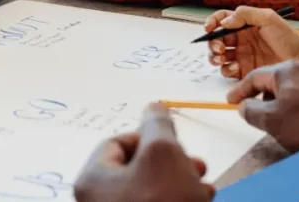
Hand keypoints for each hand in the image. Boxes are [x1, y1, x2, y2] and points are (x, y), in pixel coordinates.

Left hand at [74, 103, 213, 201]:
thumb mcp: (163, 153)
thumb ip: (158, 126)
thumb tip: (154, 106)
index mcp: (92, 180)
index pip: (117, 143)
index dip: (149, 136)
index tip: (174, 142)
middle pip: (137, 169)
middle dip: (172, 163)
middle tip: (197, 165)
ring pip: (152, 192)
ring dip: (181, 184)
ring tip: (205, 187)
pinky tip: (202, 201)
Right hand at [205, 6, 298, 79]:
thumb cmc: (288, 37)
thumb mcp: (268, 18)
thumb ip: (245, 14)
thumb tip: (225, 22)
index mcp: (243, 25)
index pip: (221, 20)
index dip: (212, 22)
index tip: (209, 28)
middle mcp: (240, 40)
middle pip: (216, 39)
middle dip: (212, 43)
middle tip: (220, 48)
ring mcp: (241, 56)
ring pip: (218, 56)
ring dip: (215, 56)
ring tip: (222, 57)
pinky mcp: (244, 71)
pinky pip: (228, 71)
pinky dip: (226, 69)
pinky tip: (235, 67)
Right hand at [227, 59, 298, 152]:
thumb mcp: (270, 121)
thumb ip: (250, 110)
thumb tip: (244, 107)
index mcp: (287, 69)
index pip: (254, 76)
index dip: (239, 91)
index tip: (230, 101)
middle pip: (273, 81)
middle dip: (261, 98)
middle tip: (252, 113)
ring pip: (290, 89)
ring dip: (279, 104)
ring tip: (277, 122)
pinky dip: (295, 107)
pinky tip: (297, 122)